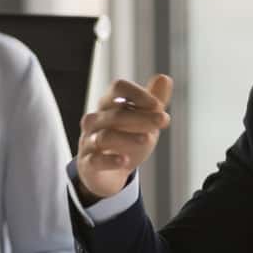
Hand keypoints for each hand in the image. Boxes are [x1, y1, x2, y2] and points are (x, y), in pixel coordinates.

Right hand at [75, 74, 173, 200]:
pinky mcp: (88, 163)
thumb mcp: (143, 121)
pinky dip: (110, 160)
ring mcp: (89, 141)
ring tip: (148, 139)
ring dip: (127, 137)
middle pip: (116, 113)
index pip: (118, 88)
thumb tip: (165, 78)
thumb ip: (153, 102)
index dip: (138, 93)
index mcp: (108, 104)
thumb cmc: (126, 141)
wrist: (107, 174)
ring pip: (105, 136)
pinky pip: (95, 160)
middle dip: (141, 116)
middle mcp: (95, 120)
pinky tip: (125, 160)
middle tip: (164, 120)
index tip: (158, 104)